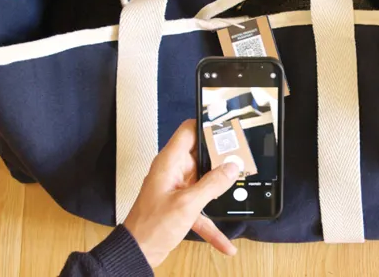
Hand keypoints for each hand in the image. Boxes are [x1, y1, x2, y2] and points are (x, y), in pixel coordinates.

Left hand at [124, 119, 239, 267]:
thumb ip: (212, 184)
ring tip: (238, 185)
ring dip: (218, 187)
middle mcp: (173, 171)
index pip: (188, 131)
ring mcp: (177, 188)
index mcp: (169, 163)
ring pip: (204, 180)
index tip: (226, 130)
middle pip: (200, 155)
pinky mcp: (180, 204)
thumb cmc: (151, 227)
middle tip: (240, 159)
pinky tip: (226, 240)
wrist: (138, 252)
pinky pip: (201, 207)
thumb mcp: (187, 204)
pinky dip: (212, 222)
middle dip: (220, 158)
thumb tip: (231, 167)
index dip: (207, 126)